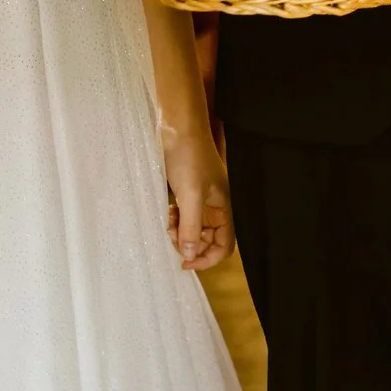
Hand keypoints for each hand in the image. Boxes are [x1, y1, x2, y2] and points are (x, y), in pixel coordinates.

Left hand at [161, 128, 233, 272]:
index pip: (224, 245)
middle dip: (189, 243)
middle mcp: (214, 206)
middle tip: (171, 236)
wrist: (175, 126)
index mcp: (223, 208)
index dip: (207, 258)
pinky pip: (182, 214)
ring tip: (168, 221)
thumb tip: (189, 254)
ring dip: (179, 231)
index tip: (185, 263)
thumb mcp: (191, 195)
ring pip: (192, 228)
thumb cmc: (188, 157)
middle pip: (206, 239)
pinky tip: (167, 210)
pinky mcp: (184, 190)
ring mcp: (199, 198)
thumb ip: (191, 226)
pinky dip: (173, 218)